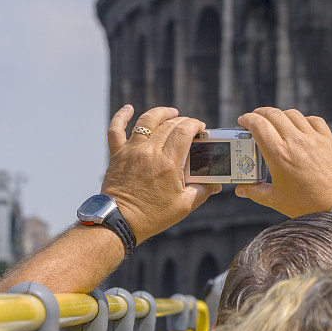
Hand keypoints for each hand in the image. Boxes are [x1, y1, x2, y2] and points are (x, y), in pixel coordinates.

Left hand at [101, 105, 220, 242]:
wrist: (120, 222)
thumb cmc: (152, 216)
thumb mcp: (184, 206)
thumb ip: (202, 191)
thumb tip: (215, 184)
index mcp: (168, 163)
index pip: (184, 131)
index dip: (195, 125)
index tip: (201, 128)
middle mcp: (149, 152)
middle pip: (169, 125)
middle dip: (183, 121)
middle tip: (190, 127)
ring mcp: (131, 151)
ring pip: (146, 121)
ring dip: (161, 113)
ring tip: (170, 112)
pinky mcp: (117, 154)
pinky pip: (116, 130)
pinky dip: (121, 116)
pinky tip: (128, 109)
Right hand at [233, 107, 331, 216]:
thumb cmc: (307, 204)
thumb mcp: (276, 200)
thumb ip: (255, 192)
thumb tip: (241, 189)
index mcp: (279, 154)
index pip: (258, 125)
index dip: (247, 119)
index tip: (242, 122)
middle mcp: (295, 141)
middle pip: (273, 114)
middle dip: (260, 113)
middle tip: (254, 119)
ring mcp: (313, 138)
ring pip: (292, 114)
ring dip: (280, 115)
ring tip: (275, 123)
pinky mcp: (328, 139)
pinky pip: (314, 120)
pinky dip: (303, 120)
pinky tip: (299, 127)